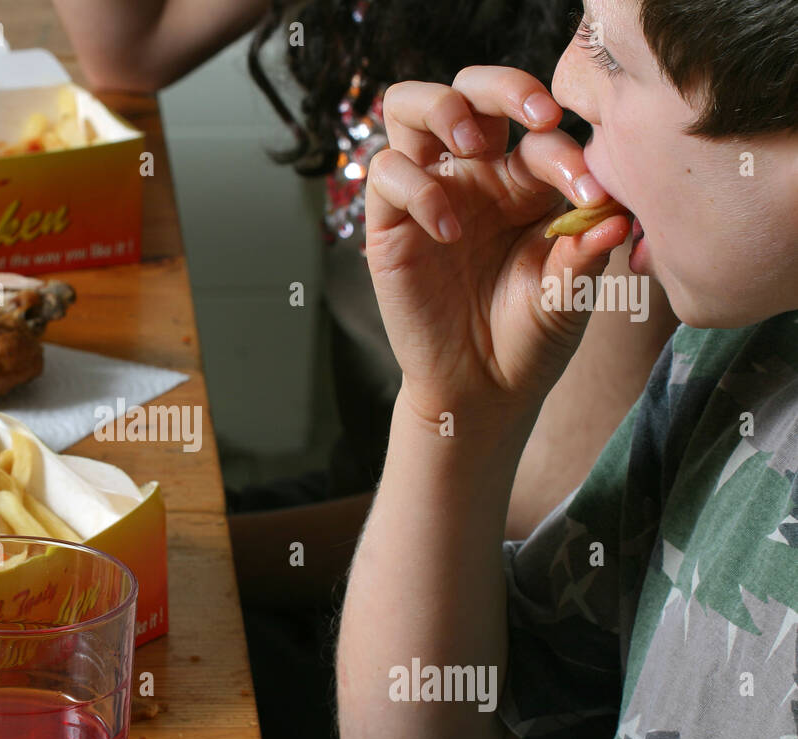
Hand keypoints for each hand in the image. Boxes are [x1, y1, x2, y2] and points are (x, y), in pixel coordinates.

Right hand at [365, 67, 630, 428]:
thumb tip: (613, 218)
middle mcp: (472, 176)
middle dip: (503, 85)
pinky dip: (417, 187)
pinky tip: (447, 229)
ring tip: (472, 146)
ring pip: (409, 108)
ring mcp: (426, 194)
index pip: (540, 134)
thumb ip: (585, 255)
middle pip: (469, 89)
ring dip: (444, 108)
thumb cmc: (530, 337)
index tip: (595, 193)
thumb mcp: (568, 296)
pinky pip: (387, 173)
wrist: (483, 389)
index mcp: (523, 181)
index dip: (569, 150)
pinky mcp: (388, 225)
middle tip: (536, 117)